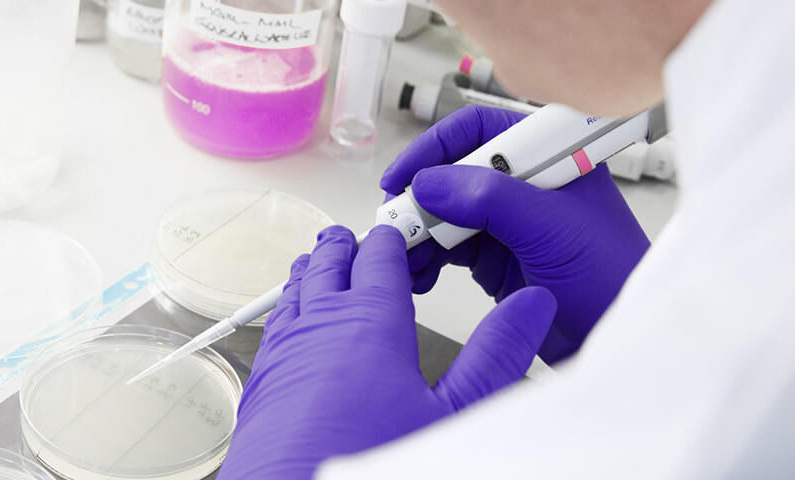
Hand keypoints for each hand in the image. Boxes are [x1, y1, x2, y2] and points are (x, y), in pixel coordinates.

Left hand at [217, 225, 555, 479]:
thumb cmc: (370, 464)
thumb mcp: (456, 413)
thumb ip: (497, 354)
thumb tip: (532, 306)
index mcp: (371, 320)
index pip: (381, 257)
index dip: (392, 236)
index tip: (401, 225)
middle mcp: (321, 324)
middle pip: (330, 266)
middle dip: (344, 246)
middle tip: (352, 235)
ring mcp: (285, 350)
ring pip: (297, 292)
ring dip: (311, 272)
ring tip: (318, 262)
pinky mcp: (263, 380)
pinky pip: (276, 326)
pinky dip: (288, 308)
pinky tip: (292, 322)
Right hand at [381, 106, 649, 362]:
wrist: (618, 335)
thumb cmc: (611, 276)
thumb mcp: (551, 229)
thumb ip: (490, 199)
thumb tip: (429, 182)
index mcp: (547, 158)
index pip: (480, 130)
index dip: (436, 147)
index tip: (404, 175)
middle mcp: (524, 184)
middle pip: (453, 172)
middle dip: (419, 197)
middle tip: (394, 223)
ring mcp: (507, 221)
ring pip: (445, 212)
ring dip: (418, 231)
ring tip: (403, 258)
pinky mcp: (495, 257)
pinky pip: (447, 247)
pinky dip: (427, 258)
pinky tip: (418, 275)